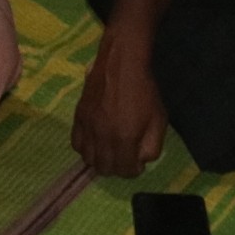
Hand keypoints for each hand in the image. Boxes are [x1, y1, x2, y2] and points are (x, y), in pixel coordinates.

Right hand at [71, 32, 167, 176]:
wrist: (122, 63)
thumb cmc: (144, 91)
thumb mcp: (159, 119)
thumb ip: (152, 145)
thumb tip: (142, 160)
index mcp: (125, 138)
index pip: (126, 171)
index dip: (134, 170)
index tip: (138, 162)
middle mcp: (103, 137)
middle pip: (104, 169)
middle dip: (117, 168)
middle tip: (124, 157)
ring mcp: (88, 128)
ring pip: (88, 159)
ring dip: (100, 159)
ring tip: (109, 150)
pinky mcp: (78, 118)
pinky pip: (76, 143)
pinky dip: (85, 148)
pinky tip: (95, 140)